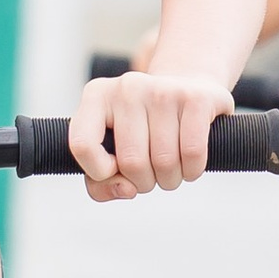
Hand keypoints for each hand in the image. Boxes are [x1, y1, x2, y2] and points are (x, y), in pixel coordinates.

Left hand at [67, 67, 231, 201]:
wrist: (189, 89)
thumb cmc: (145, 128)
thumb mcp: (113, 149)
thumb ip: (101, 183)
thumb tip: (126, 189)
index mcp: (97, 96)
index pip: (82, 145)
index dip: (98, 172)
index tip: (114, 170)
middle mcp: (127, 88)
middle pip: (131, 162)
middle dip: (144, 182)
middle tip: (151, 173)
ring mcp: (163, 89)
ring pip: (164, 162)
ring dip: (170, 179)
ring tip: (171, 167)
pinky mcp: (196, 98)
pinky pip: (192, 153)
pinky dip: (192, 170)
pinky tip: (190, 164)